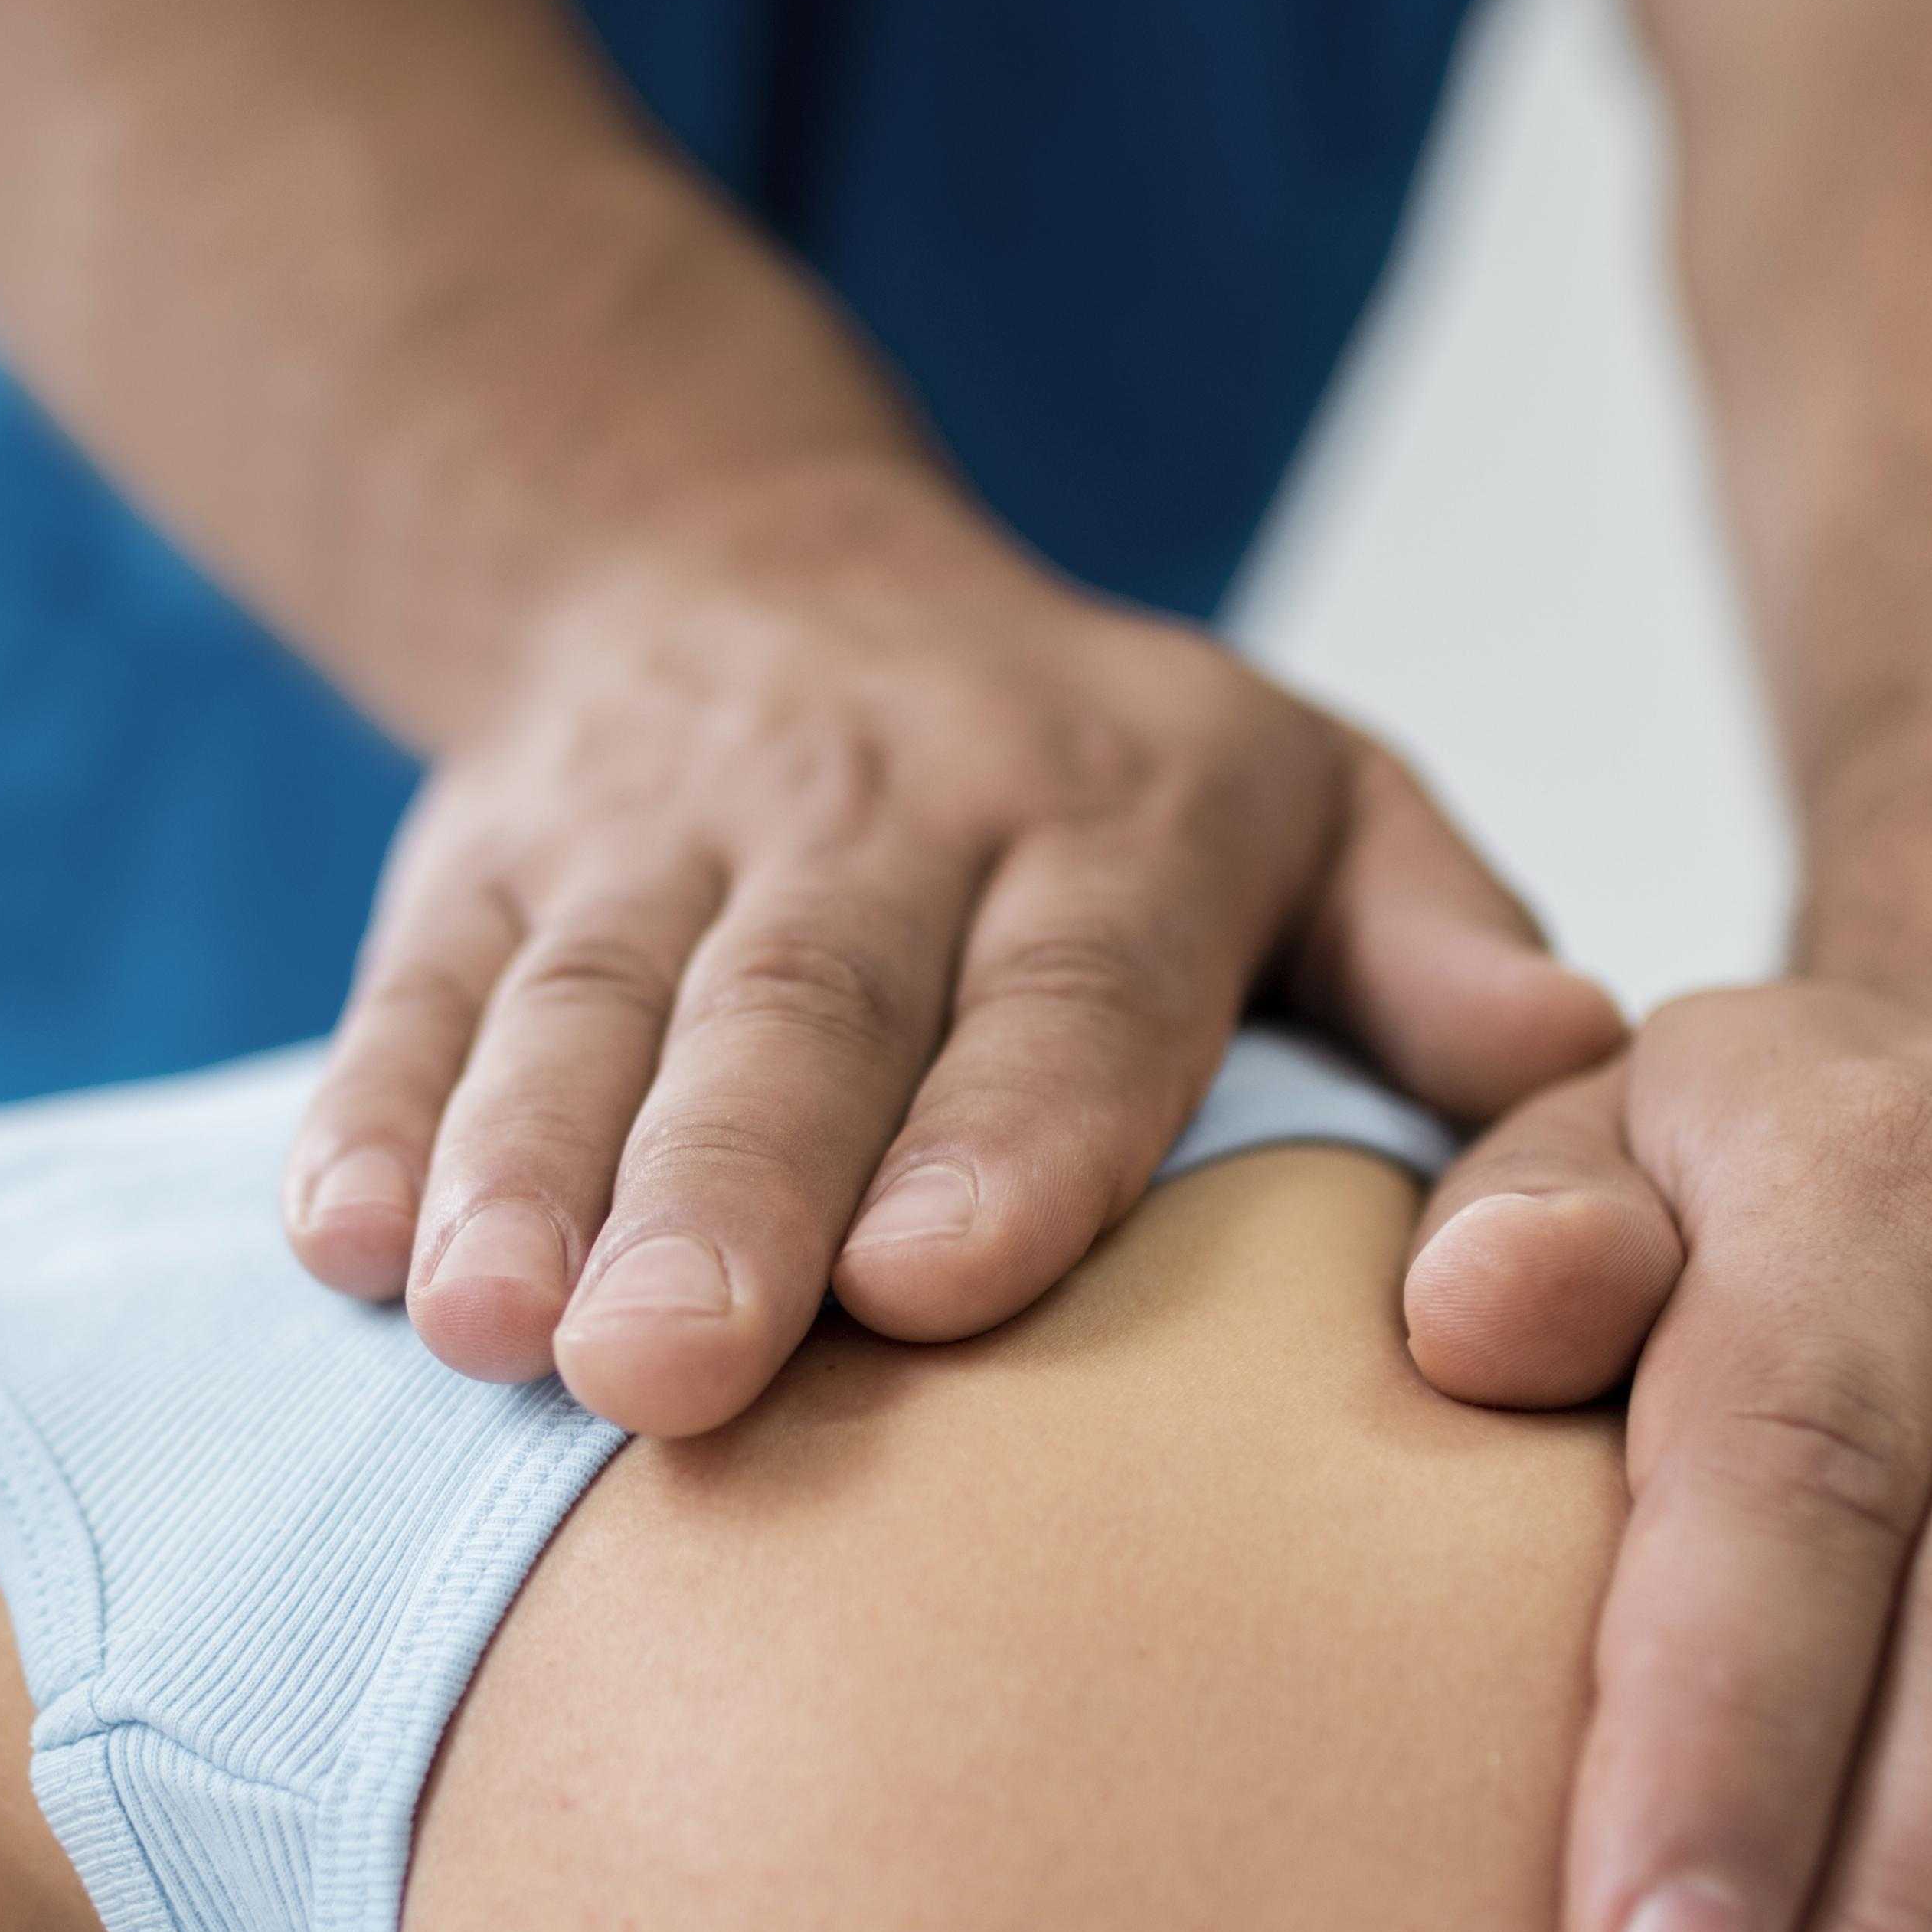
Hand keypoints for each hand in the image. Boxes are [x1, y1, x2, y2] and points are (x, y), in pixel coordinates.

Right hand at [283, 477, 1626, 1434]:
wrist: (736, 560)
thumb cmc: (1082, 776)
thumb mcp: (1303, 798)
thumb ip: (1433, 941)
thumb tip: (1583, 1058)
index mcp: (1111, 807)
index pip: (1071, 974)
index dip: (1006, 1121)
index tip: (942, 1277)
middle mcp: (876, 799)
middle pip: (799, 1005)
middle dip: (727, 1186)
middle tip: (678, 1371)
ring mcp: (652, 822)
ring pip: (586, 999)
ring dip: (528, 1167)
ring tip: (493, 1332)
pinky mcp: (479, 850)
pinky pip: (418, 981)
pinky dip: (375, 1109)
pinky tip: (348, 1245)